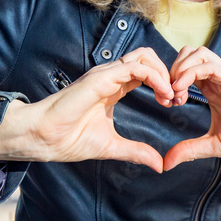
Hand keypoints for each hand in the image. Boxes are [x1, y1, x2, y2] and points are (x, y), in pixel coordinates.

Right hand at [0, 48, 173, 172]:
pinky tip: (163, 94)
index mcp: (113, 88)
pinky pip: (136, 67)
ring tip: (171, 96)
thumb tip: (158, 164)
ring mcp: (106, 74)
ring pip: (144, 57)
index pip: (146, 72)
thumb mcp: (112, 146)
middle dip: (168, 74)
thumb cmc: (68, 139)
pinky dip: (155, 77)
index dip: (164, 84)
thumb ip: (136, 152)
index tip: (173, 104)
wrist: (44, 138)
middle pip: (148, 58)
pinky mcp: (102, 78)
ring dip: (164, 73)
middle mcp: (111, 76)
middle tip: (177, 98)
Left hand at [163, 47, 220, 170]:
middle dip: (171, 70)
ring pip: (198, 53)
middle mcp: (220, 80)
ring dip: (180, 69)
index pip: (185, 69)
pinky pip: (210, 66)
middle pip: (189, 53)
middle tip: (168, 95)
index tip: (166, 104)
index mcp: (213, 90)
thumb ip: (190, 150)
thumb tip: (167, 162)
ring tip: (175, 93)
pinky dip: (190, 74)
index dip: (170, 82)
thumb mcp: (215, 145)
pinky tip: (183, 93)